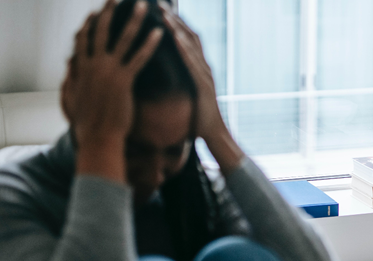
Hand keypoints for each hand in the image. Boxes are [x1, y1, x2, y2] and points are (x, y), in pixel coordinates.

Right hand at [64, 0, 162, 149]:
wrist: (98, 138)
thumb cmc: (87, 124)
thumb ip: (71, 79)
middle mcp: (93, 65)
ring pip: (122, 39)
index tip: (95, 12)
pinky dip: (149, 44)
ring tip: (143, 6)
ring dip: (133, 20)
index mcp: (80, 69)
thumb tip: (69, 66)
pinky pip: (139, 58)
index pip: (83, 40)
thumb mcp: (72, 98)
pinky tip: (159, 33)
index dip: (89, 24)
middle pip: (100, 32)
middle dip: (109, 12)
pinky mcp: (123, 81)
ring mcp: (108, 71)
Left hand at [160, 2, 244, 171]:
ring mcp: (205, 75)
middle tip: (158, 3)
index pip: (186, 40)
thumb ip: (178, 82)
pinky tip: (174, 38)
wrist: (214, 135)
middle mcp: (203, 68)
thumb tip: (163, 77)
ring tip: (163, 13)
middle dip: (174, 19)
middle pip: (189, 36)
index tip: (158, 10)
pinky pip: (193, 63)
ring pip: (191, 46)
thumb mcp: (186, 96)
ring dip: (177, 28)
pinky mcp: (204, 85)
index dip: (173, 24)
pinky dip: (184, 49)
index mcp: (197, 69)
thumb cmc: (198, 119)